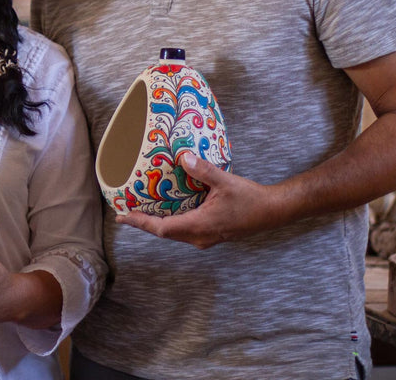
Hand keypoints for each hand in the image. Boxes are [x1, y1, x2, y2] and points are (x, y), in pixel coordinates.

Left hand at [117, 153, 282, 248]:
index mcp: (199, 226)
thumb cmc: (250, 198)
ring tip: (143, 210)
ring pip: (175, 233)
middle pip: (164, 233)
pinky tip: (169, 209)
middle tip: (127, 211)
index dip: (140, 223)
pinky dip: (172, 221)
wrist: (273, 212)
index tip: (122, 216)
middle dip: (144, 223)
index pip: (161, 229)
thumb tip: (182, 157)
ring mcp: (206, 238)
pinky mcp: (212, 234)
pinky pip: (185, 231)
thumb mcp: (225, 181)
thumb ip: (202, 170)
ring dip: (158, 223)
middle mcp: (199, 237)